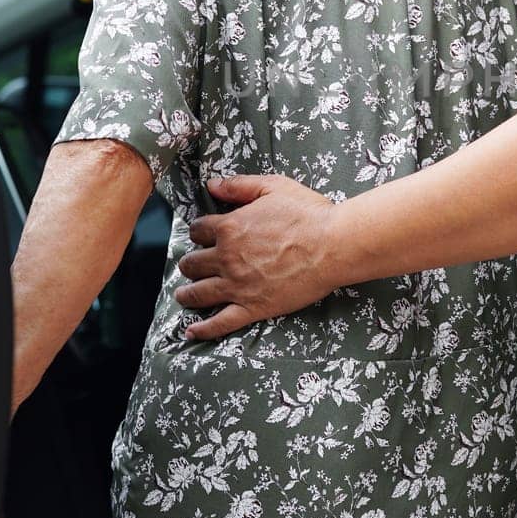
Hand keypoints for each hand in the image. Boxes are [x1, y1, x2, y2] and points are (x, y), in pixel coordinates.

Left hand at [177, 175, 340, 340]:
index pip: (198, 231)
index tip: (201, 235)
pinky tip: (191, 332)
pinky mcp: (253, 307)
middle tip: (191, 266)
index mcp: (229, 227)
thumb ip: (239, 186)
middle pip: (193, 263)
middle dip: (189, 264)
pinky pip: (221, 322)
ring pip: (199, 293)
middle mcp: (227, 258)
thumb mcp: (273, 187)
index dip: (198, 232)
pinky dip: (203, 329)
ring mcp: (238, 285)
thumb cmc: (308, 214)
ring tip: (183, 296)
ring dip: (186, 294)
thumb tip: (212, 185)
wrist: (333, 245)